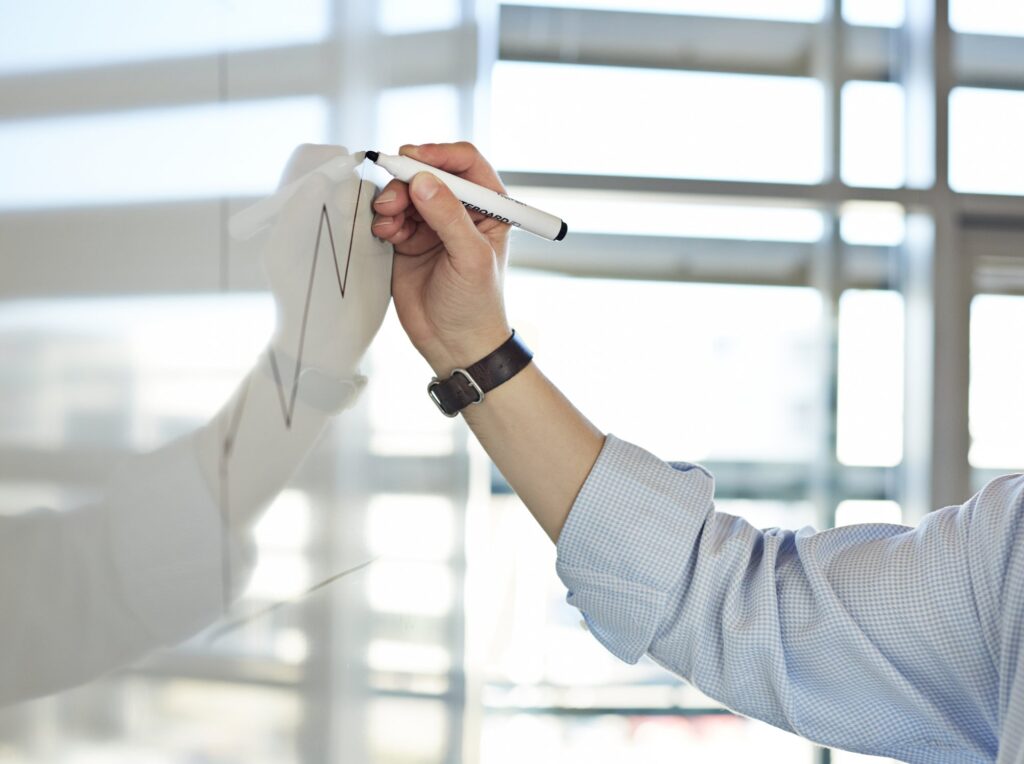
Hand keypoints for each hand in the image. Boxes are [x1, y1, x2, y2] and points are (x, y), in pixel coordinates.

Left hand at [263, 144, 392, 377]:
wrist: (327, 340)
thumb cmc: (297, 299)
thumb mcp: (284, 257)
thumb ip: (296, 214)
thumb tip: (318, 179)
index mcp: (298, 205)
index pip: (310, 159)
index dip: (327, 159)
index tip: (342, 174)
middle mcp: (326, 208)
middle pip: (348, 169)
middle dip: (359, 178)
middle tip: (359, 207)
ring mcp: (354, 224)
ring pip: (374, 190)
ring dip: (382, 199)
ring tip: (375, 231)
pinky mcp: (379, 242)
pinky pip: (393, 214)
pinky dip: (397, 217)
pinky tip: (391, 238)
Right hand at [370, 142, 512, 373]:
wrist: (454, 344)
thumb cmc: (476, 305)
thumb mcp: (471, 258)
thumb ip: (449, 217)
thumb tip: (424, 181)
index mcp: (488, 208)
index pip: (465, 163)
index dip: (439, 154)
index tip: (414, 157)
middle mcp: (459, 210)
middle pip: (428, 173)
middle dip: (406, 180)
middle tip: (393, 201)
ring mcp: (432, 225)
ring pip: (405, 192)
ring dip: (391, 201)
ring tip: (388, 224)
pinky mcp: (408, 241)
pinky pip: (391, 215)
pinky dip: (384, 219)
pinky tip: (385, 234)